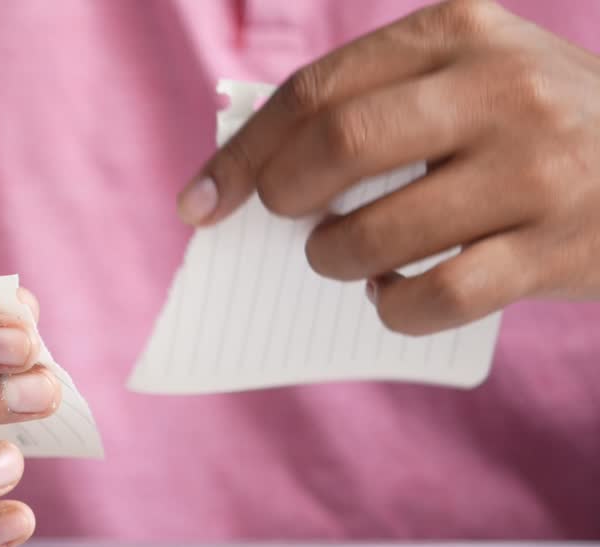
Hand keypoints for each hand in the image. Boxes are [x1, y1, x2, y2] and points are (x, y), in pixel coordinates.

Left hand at [178, 0, 599, 334]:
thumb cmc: (537, 125)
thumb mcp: (469, 77)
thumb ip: (377, 103)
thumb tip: (251, 171)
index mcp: (461, 32)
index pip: (316, 91)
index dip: (241, 155)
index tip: (198, 204)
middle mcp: (502, 88)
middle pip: (339, 143)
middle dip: (281, 195)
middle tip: (285, 219)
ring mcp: (536, 169)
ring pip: (377, 231)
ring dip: (334, 257)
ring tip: (342, 256)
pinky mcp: (556, 248)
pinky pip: (433, 295)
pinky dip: (393, 306)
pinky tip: (396, 293)